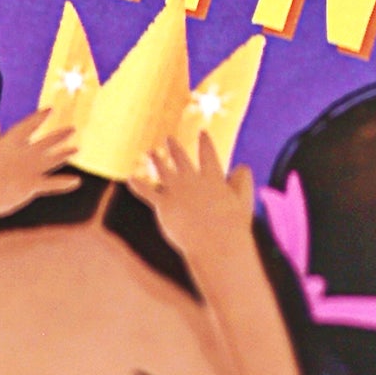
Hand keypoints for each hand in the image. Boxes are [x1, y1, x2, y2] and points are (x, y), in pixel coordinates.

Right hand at [0, 107, 79, 232]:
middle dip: (60, 135)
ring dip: (65, 154)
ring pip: (53, 160)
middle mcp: (22, 153)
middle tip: (72, 129)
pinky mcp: (29, 187)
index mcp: (7, 141)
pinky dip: (64, 182)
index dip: (40, 117)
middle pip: (46, 141)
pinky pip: (52, 184)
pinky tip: (76, 181)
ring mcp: (28, 170)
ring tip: (76, 149)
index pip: (29, 125)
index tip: (50, 110)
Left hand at [142, 132, 258, 290]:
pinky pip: (147, 192)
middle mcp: (192, 179)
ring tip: (151, 152)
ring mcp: (176, 190)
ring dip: (156, 159)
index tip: (203, 133)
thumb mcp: (244, 199)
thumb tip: (240, 166)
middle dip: (174, 147)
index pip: (207, 153)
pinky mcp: (164, 204)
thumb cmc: (232, 225)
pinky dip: (138, 185)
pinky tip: (131, 179)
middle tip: (169, 139)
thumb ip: (244, 179)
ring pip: (163, 169)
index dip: (205, 142)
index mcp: (212, 176)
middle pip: (180, 157)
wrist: (215, 242)